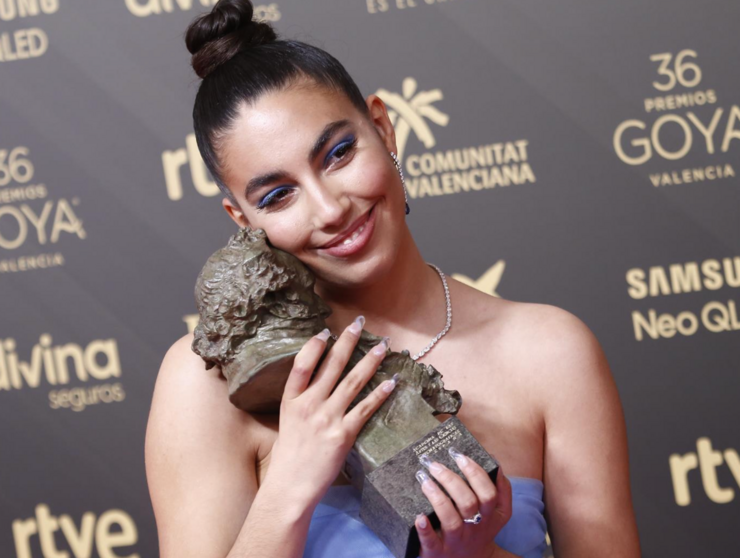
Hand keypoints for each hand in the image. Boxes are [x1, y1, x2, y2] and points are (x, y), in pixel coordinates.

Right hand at [263, 316, 397, 506]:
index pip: (302, 365)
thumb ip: (303, 400)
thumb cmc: (290, 455)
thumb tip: (321, 380)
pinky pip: (365, 409)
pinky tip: (391, 382)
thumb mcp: (288, 421)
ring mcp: (326, 419)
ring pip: (352, 383)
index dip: (314, 346)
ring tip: (383, 347)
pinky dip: (379, 394)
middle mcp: (308, 406)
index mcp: (291, 400)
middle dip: (347, 342)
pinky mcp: (343, 435)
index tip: (326, 331)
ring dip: (370, 363)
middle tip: (359, 324)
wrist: (291, 487)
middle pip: (331, 367)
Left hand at [414, 450, 512, 557]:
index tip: (459, 456)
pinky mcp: (437, 552)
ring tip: (424, 479)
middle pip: (468, 503)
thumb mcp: (498, 513)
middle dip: (451, 480)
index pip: (488, 493)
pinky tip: (419, 516)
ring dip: (438, 498)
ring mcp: (456, 541)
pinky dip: (425, 529)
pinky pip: (431, 542)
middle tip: (434, 464)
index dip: (475, 473)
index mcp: (491, 517)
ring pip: (451, 520)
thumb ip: (501, 488)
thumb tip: (493, 459)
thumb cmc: (480, 528)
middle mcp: (475, 528)